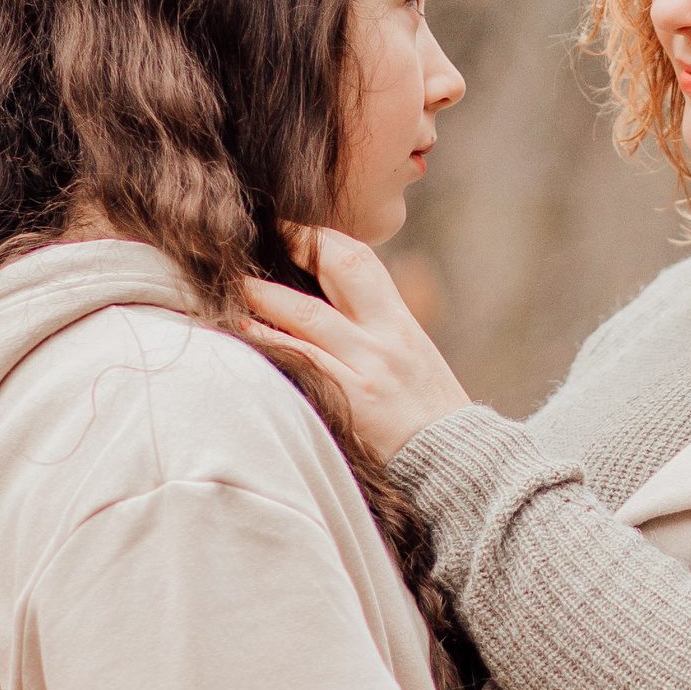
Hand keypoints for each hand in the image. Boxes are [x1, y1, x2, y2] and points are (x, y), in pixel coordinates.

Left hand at [244, 226, 472, 459]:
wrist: (459, 463)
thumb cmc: (427, 415)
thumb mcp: (410, 361)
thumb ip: (373, 332)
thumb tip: (324, 310)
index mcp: (401, 322)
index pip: (362, 260)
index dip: (321, 238)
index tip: (285, 226)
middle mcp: (387, 336)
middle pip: (340, 268)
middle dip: (295, 244)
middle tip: (250, 235)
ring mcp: (369, 366)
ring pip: (309, 315)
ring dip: (264, 296)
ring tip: (230, 282)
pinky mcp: (354, 400)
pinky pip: (304, 362)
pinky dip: (270, 342)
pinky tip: (243, 333)